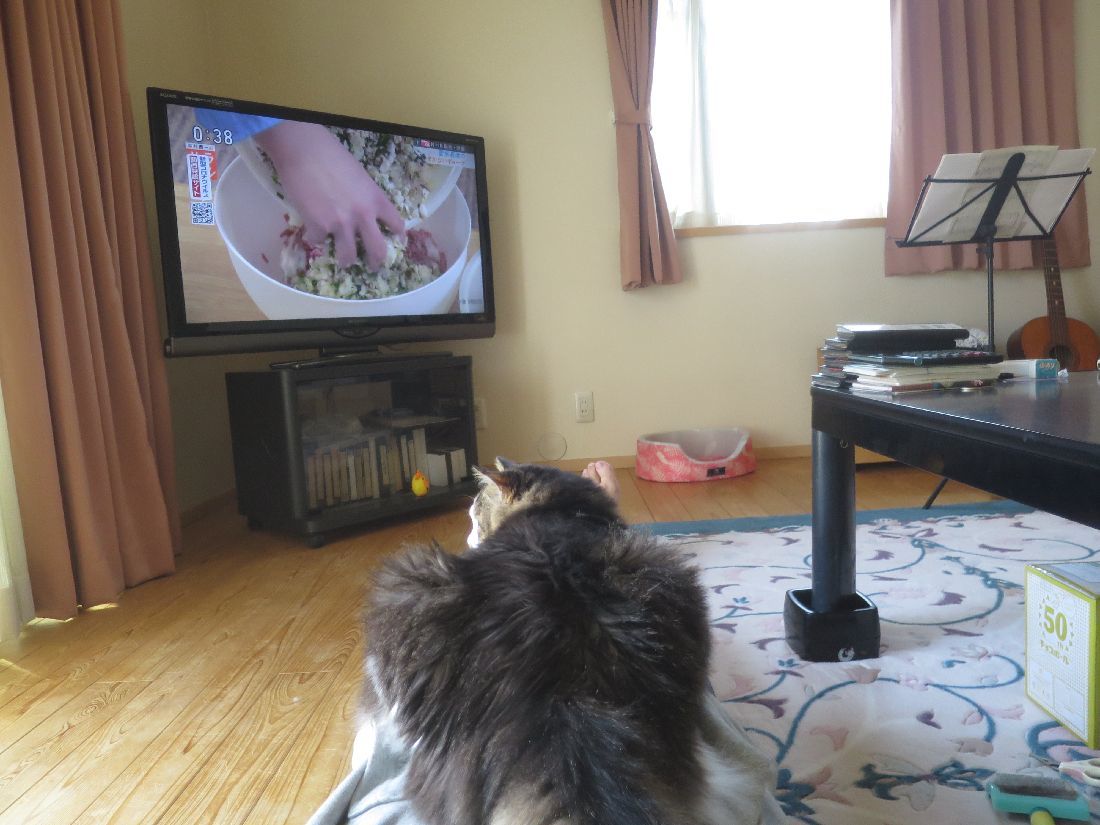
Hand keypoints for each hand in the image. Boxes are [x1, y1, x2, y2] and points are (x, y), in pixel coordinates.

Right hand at [253, 121, 404, 267]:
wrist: (304, 150)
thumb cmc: (331, 155)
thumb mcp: (360, 177)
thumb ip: (365, 197)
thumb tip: (364, 212)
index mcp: (376, 200)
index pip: (397, 224)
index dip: (397, 235)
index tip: (396, 240)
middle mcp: (363, 215)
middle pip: (378, 250)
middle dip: (376, 262)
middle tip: (373, 266)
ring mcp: (341, 224)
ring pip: (349, 257)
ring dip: (346, 261)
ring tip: (344, 262)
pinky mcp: (318, 227)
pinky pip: (319, 242)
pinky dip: (315, 238)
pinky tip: (312, 230)